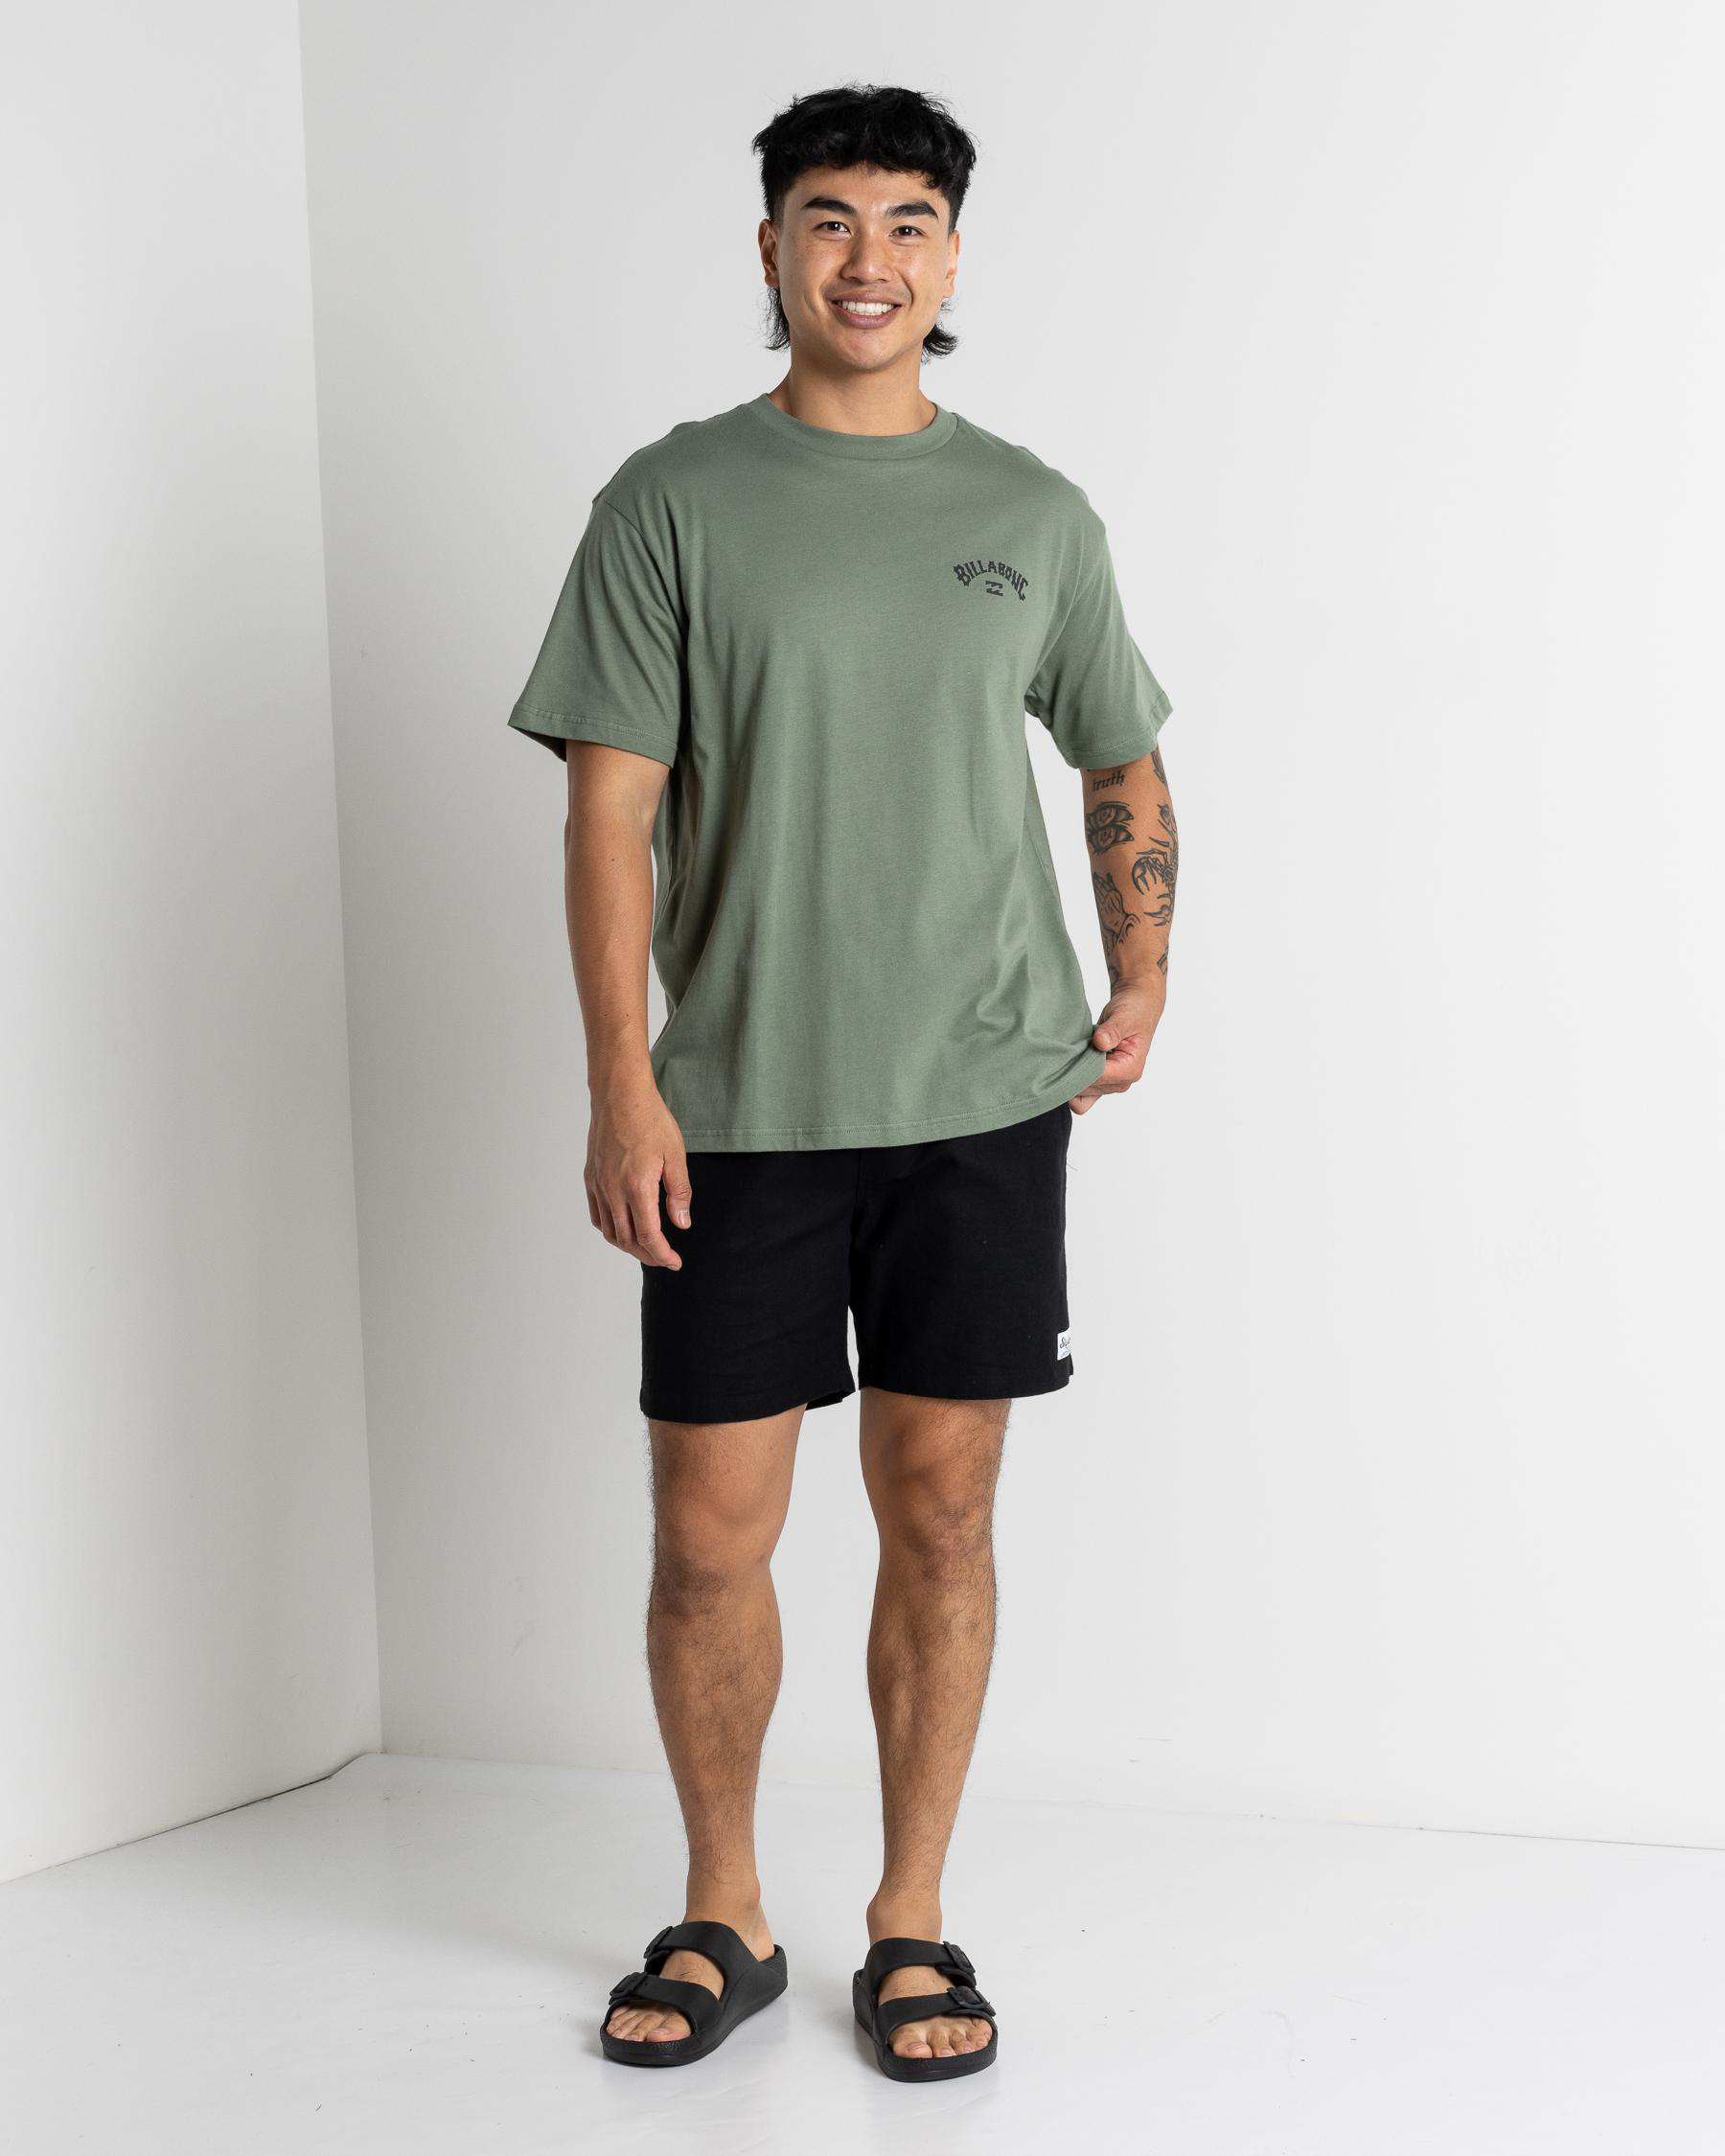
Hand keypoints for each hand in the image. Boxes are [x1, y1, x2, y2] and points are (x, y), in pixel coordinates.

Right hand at [586, 1078, 692, 1267]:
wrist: (619, 1096)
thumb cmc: (650, 1120)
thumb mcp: (676, 1155)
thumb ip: (679, 1193)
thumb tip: (681, 1223)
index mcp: (637, 1187)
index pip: (648, 1237)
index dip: (663, 1255)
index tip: (675, 1262)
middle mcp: (613, 1191)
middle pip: (627, 1240)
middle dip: (647, 1255)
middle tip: (665, 1258)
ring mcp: (599, 1185)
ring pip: (609, 1232)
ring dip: (628, 1246)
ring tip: (647, 1248)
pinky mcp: (591, 1178)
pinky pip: (597, 1215)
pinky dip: (610, 1230)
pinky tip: (623, 1228)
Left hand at [1069, 981, 1163, 1113]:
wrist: (1136, 1008)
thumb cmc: (1133, 1012)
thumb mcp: (1124, 1017)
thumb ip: (1113, 1030)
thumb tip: (1101, 1042)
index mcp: (1130, 1070)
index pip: (1096, 1079)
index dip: (1078, 1069)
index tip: (1065, 1055)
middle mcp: (1121, 1081)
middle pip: (1086, 1090)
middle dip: (1072, 1074)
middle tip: (1062, 1053)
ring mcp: (1110, 1082)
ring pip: (1081, 1094)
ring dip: (1071, 1076)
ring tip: (1067, 1055)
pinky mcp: (1100, 1079)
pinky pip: (1081, 1091)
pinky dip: (1072, 1079)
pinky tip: (1068, 1060)